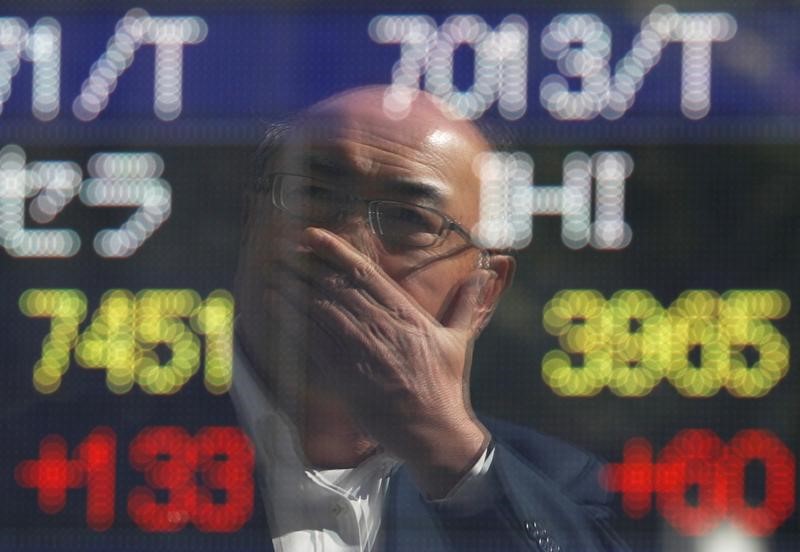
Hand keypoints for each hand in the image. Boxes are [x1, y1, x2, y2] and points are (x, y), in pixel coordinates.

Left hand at [277, 227, 498, 496]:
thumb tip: (484, 274)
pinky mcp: (347, 378)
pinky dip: (293, 324)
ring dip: (295, 289)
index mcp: (407, 316)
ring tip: (275, 271)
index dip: (337, 251)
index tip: (314, 235)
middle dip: (308, 265)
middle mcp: (382, 328)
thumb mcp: (459, 341)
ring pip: (322, 311)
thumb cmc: (446, 387)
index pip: (366, 274)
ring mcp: (363, 353)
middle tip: (285, 249)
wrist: (434, 432)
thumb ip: (466, 304)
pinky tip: (277, 307)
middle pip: (337, 288)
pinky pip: (314, 345)